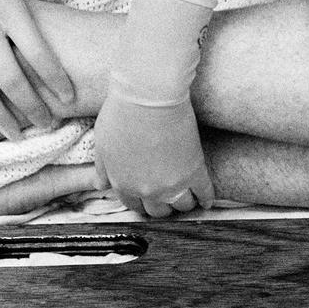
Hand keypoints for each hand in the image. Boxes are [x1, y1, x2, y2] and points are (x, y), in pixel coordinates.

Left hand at [93, 91, 214, 216]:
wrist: (149, 97)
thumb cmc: (122, 114)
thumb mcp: (103, 144)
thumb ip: (103, 169)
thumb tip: (101, 185)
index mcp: (123, 184)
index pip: (134, 205)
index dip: (141, 201)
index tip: (148, 196)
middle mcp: (147, 190)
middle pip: (158, 210)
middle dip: (162, 205)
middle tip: (168, 196)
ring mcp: (173, 183)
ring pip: (182, 205)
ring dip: (185, 203)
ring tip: (189, 197)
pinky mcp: (195, 171)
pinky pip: (204, 192)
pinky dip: (206, 198)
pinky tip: (207, 200)